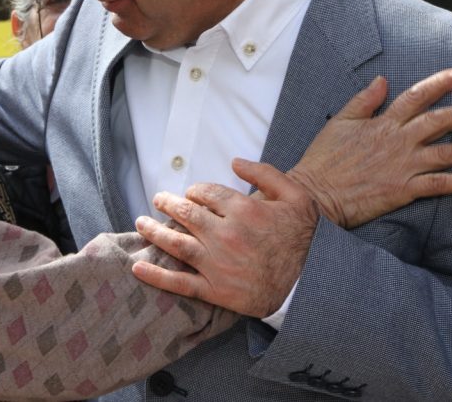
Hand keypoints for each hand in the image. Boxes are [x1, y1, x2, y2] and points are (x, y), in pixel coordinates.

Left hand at [133, 170, 317, 317]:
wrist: (313, 282)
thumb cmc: (304, 238)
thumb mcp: (296, 196)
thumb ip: (265, 173)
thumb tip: (234, 162)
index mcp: (243, 210)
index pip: (205, 194)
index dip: (194, 191)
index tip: (191, 194)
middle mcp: (226, 235)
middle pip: (185, 215)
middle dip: (167, 204)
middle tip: (158, 200)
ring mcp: (218, 264)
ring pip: (176, 243)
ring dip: (154, 231)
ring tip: (140, 224)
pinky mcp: (216, 290)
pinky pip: (180, 282)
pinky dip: (156, 276)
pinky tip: (138, 267)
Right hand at [286, 68, 451, 228]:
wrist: (314, 193)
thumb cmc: (323, 159)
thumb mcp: (339, 122)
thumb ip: (364, 101)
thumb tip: (383, 81)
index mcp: (382, 122)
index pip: (416, 96)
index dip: (440, 84)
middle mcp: (398, 141)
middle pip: (441, 121)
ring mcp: (403, 166)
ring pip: (447, 154)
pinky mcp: (403, 190)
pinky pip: (440, 184)